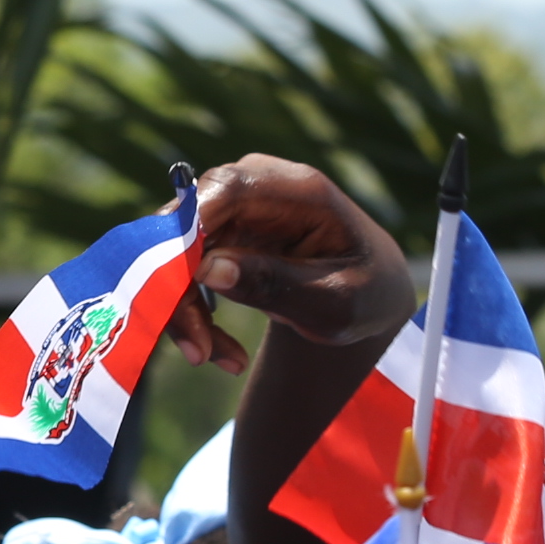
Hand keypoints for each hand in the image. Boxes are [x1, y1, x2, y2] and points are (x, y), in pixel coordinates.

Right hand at [160, 156, 416, 372]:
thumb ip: (276, 284)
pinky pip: (182, 269)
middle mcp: (259, 186)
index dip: (192, 229)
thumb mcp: (333, 302)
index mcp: (301, 191)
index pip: (229, 188)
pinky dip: (191, 310)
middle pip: (191, 219)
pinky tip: (219, 351)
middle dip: (179, 284)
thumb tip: (208, 270)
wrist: (369, 293)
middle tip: (197, 350)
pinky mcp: (220, 234)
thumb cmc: (363, 293)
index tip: (181, 286)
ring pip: (176, 248)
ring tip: (211, 357)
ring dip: (182, 306)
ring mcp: (235, 209)